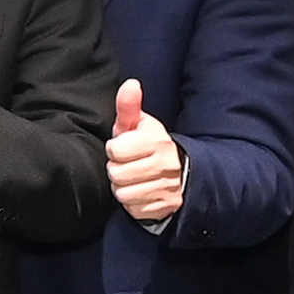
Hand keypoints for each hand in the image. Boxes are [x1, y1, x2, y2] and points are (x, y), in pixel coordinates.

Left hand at [104, 78, 187, 231]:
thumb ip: (129, 106)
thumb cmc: (148, 145)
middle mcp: (166, 165)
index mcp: (157, 141)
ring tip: (134, 178)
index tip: (124, 148)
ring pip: (123, 194)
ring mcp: (167, 188)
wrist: (179, 172)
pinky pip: (133, 209)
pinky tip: (141, 192)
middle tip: (128, 165)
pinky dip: (133, 203)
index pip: (115, 151)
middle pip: (117, 174)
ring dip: (123, 187)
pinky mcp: (165, 207)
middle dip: (117, 170)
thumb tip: (130, 84)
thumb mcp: (138, 124)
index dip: (115, 150)